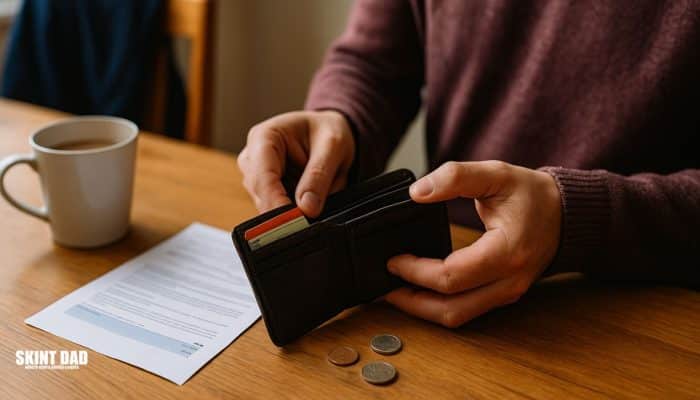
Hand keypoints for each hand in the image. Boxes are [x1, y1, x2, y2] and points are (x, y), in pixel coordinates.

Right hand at [237, 111, 354, 216]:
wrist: (328, 132)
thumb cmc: (328, 131)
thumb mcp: (333, 146)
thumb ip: (319, 175)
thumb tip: (307, 208)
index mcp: (263, 137)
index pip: (263, 177)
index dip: (277, 203)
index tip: (296, 221)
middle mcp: (252, 157)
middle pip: (261, 195)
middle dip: (285, 211)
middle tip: (311, 221)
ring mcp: (255, 176)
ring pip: (267, 207)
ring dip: (292, 211)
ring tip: (317, 200)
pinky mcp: (264, 191)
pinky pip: (275, 210)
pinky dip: (293, 212)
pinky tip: (309, 204)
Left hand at [385, 161, 561, 327]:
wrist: (566, 214)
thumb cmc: (532, 194)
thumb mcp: (495, 174)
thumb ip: (456, 177)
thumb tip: (417, 192)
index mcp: (507, 252)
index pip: (451, 276)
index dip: (415, 271)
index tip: (393, 259)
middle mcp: (509, 282)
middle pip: (450, 309)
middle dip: (411, 301)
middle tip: (383, 286)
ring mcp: (507, 293)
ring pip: (457, 316)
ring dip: (422, 309)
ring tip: (395, 291)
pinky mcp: (502, 295)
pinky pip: (465, 310)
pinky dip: (438, 305)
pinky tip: (419, 291)